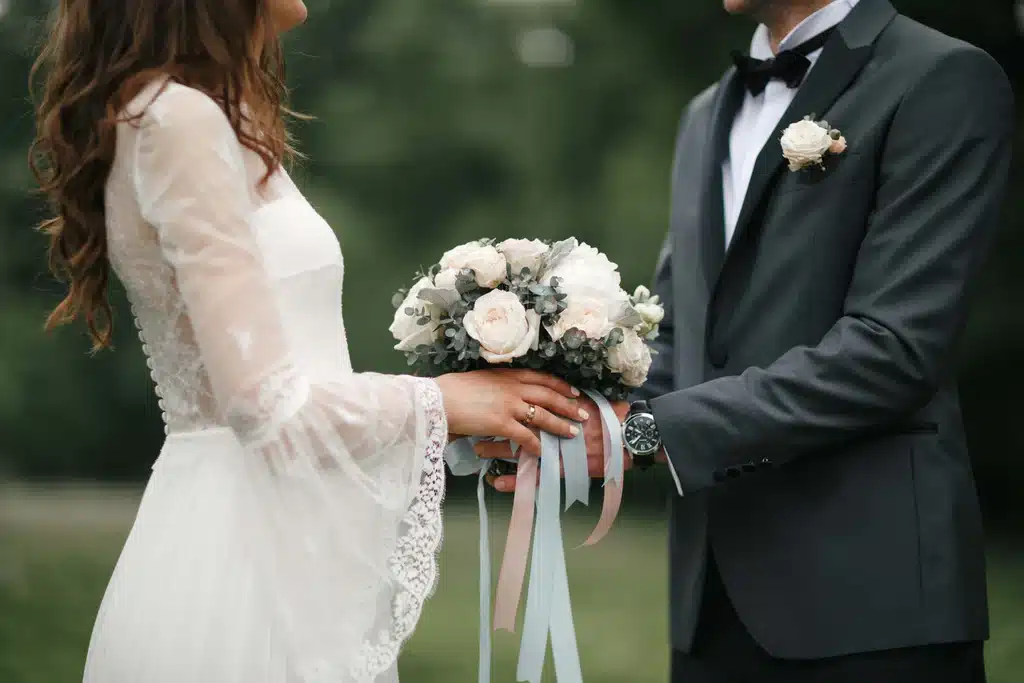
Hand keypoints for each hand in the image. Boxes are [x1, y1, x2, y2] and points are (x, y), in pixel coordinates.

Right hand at [436, 369, 586, 455]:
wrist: (438, 399)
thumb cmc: (453, 390)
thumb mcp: (480, 380)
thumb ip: (496, 385)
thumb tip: (501, 391)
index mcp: (507, 375)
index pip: (541, 378)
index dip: (560, 386)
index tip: (573, 392)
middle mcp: (512, 388)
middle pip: (548, 395)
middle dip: (568, 405)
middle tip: (583, 414)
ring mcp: (508, 405)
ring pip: (542, 415)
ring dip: (559, 425)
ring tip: (572, 433)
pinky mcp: (501, 423)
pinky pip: (524, 436)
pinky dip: (535, 445)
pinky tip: (542, 452)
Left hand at [477, 396, 631, 491]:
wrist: (628, 439)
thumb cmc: (608, 419)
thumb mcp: (586, 404)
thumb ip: (568, 400)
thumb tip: (555, 389)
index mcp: (556, 409)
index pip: (524, 406)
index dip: (503, 406)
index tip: (485, 405)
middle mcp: (550, 428)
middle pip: (515, 424)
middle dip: (493, 424)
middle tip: (472, 424)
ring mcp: (554, 449)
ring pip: (519, 449)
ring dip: (497, 450)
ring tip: (477, 452)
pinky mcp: (559, 469)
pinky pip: (532, 476)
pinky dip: (516, 481)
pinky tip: (497, 484)